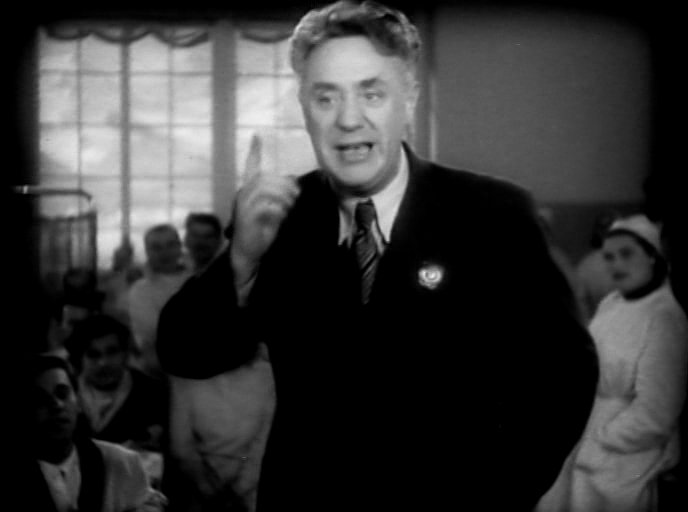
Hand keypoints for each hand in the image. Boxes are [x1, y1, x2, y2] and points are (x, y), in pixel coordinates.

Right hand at [230, 134, 299, 287]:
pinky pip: (266, 206)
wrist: (248, 255)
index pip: (250, 166)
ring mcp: (243, 206)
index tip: (257, 135)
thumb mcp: (274, 212)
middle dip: (285, 185)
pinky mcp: (246, 218)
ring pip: (266, 190)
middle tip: (296, 196)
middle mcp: (243, 195)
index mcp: (248, 191)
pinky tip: (282, 216)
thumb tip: (295, 184)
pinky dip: (278, 210)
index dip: (254, 151)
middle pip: (266, 179)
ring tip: (290, 206)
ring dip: (283, 196)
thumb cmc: (261, 234)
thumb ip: (281, 197)